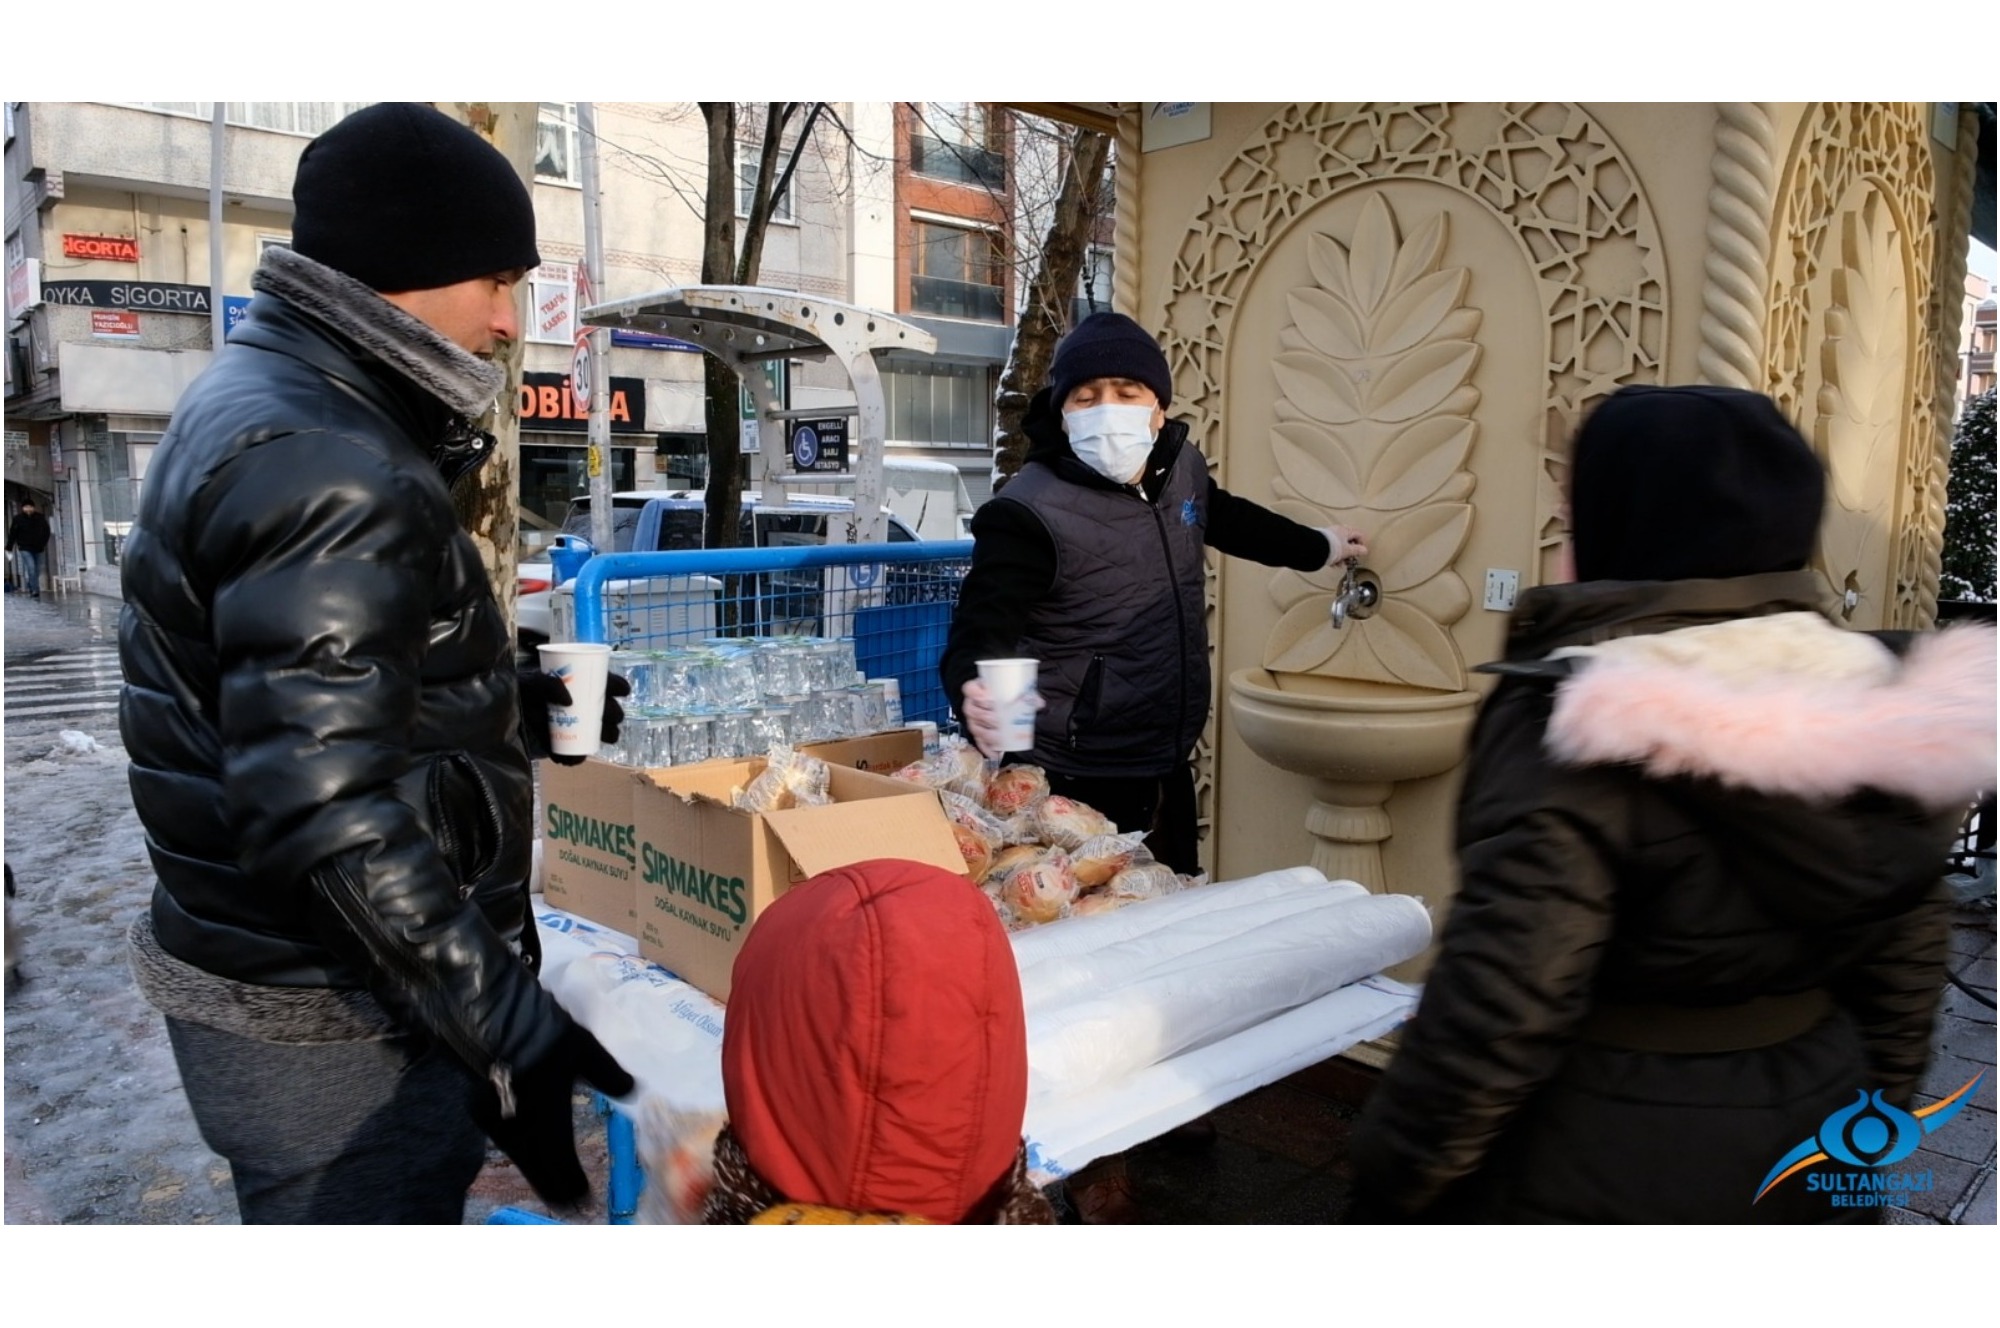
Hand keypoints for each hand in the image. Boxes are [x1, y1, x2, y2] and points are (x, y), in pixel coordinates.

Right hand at [472, 1019, 634, 1208]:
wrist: (492, 1021)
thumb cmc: (544, 1036)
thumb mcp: (585, 1051)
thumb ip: (608, 1075)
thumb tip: (632, 1091)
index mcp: (550, 1120)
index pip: (562, 1163)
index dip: (573, 1185)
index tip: (585, 1203)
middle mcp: (523, 1130)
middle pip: (540, 1170)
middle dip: (557, 1191)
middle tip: (570, 1209)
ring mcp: (499, 1124)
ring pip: (521, 1159)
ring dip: (538, 1176)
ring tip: (553, 1193)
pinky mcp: (483, 1114)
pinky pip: (507, 1145)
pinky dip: (522, 1157)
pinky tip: (528, 1158)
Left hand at [519, 670, 630, 765]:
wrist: (510, 708)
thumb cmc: (525, 688)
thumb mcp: (532, 681)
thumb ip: (548, 684)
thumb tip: (569, 701)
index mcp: (585, 683)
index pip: (610, 682)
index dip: (620, 686)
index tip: (622, 691)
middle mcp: (588, 704)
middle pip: (611, 711)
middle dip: (613, 716)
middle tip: (607, 718)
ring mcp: (580, 725)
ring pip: (601, 733)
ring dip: (600, 737)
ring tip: (591, 741)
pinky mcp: (567, 741)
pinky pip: (577, 752)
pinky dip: (574, 757)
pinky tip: (568, 759)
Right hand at [960, 677, 1043, 761]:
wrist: (996, 701)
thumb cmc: (1002, 693)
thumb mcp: (1013, 689)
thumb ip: (1026, 695)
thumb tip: (1039, 703)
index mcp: (976, 689)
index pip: (969, 689)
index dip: (977, 694)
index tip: (989, 698)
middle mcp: (972, 705)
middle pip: (974, 711)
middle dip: (987, 717)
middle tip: (999, 719)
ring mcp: (973, 720)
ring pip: (976, 728)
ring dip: (987, 734)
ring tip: (1000, 737)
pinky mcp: (977, 733)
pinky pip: (979, 742)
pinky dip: (987, 749)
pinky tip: (996, 754)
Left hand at [1318, 524, 1368, 568]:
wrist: (1316, 548)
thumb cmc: (1332, 546)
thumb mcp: (1348, 551)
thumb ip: (1357, 550)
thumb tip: (1364, 551)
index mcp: (1346, 530)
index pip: (1358, 534)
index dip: (1361, 543)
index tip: (1360, 552)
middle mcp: (1337, 531)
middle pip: (1347, 541)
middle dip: (1349, 552)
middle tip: (1350, 559)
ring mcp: (1329, 536)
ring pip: (1338, 546)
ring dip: (1341, 556)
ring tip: (1340, 564)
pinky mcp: (1322, 542)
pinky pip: (1331, 549)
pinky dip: (1333, 556)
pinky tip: (1333, 563)